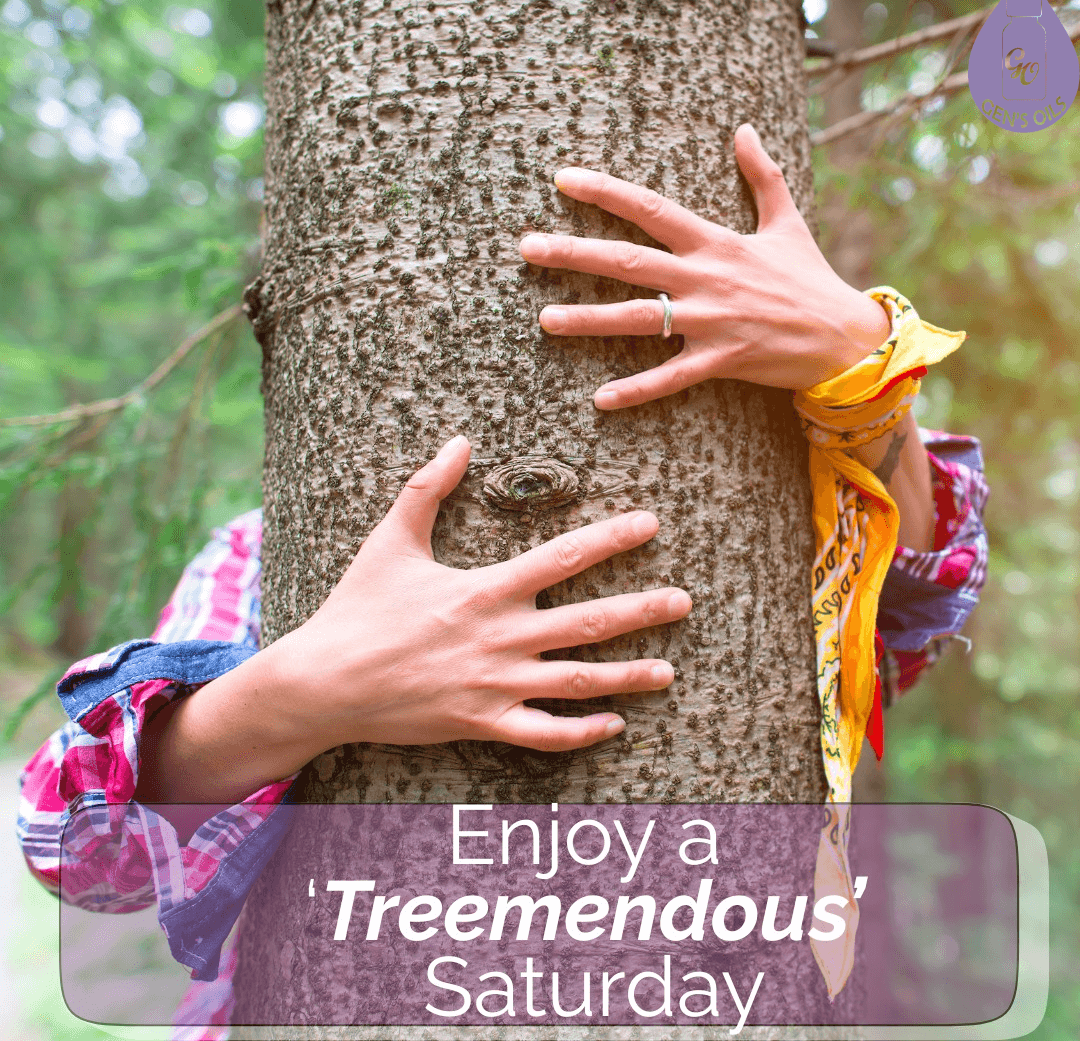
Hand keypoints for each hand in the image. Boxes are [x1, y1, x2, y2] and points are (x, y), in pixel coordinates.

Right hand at [272, 435, 690, 751]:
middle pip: (587, 623)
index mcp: (484, 590)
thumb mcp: (390, 540)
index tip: (650, 524)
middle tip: (684, 601)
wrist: (324, 682)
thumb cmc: (358, 608)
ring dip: (627, 676)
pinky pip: (543, 734)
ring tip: (668, 670)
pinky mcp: (482, 723)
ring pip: (576, 682)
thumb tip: (459, 440)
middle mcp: (499, 638)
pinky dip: (581, 732)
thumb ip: (428, 488)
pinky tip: (615, 725)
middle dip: (641, 610)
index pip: (561, 558)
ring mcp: (494, 685)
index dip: (610, 539)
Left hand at [518, 123, 890, 405]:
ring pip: (639, 320)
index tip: (562, 180)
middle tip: (526, 249)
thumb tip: (745, 128)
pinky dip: (636, 389)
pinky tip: (599, 399)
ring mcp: (710, 321)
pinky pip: (670, 378)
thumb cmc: (809, 278)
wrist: (843, 336)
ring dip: (589, 320)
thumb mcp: (786, 222)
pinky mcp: (719, 360)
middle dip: (574, 254)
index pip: (650, 208)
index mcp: (715, 242)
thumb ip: (762, 175)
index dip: (605, 192)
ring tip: (544, 320)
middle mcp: (705, 278)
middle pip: (628, 262)